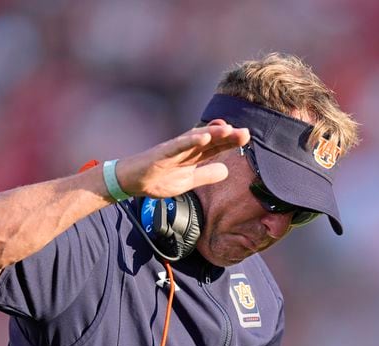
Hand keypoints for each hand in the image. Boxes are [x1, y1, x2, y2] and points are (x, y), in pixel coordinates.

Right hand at [114, 119, 250, 197]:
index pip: (215, 146)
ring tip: (229, 130)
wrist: (133, 182)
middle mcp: (186, 148)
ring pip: (197, 138)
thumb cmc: (158, 178)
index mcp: (193, 155)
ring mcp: (174, 148)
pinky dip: (191, 140)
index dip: (230, 142)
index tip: (246, 138)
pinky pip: (179, 145)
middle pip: (210, 139)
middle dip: (227, 136)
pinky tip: (203, 137)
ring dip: (213, 133)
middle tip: (245, 132)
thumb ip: (206, 175)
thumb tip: (226, 171)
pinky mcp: (162, 152)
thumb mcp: (188, 181)